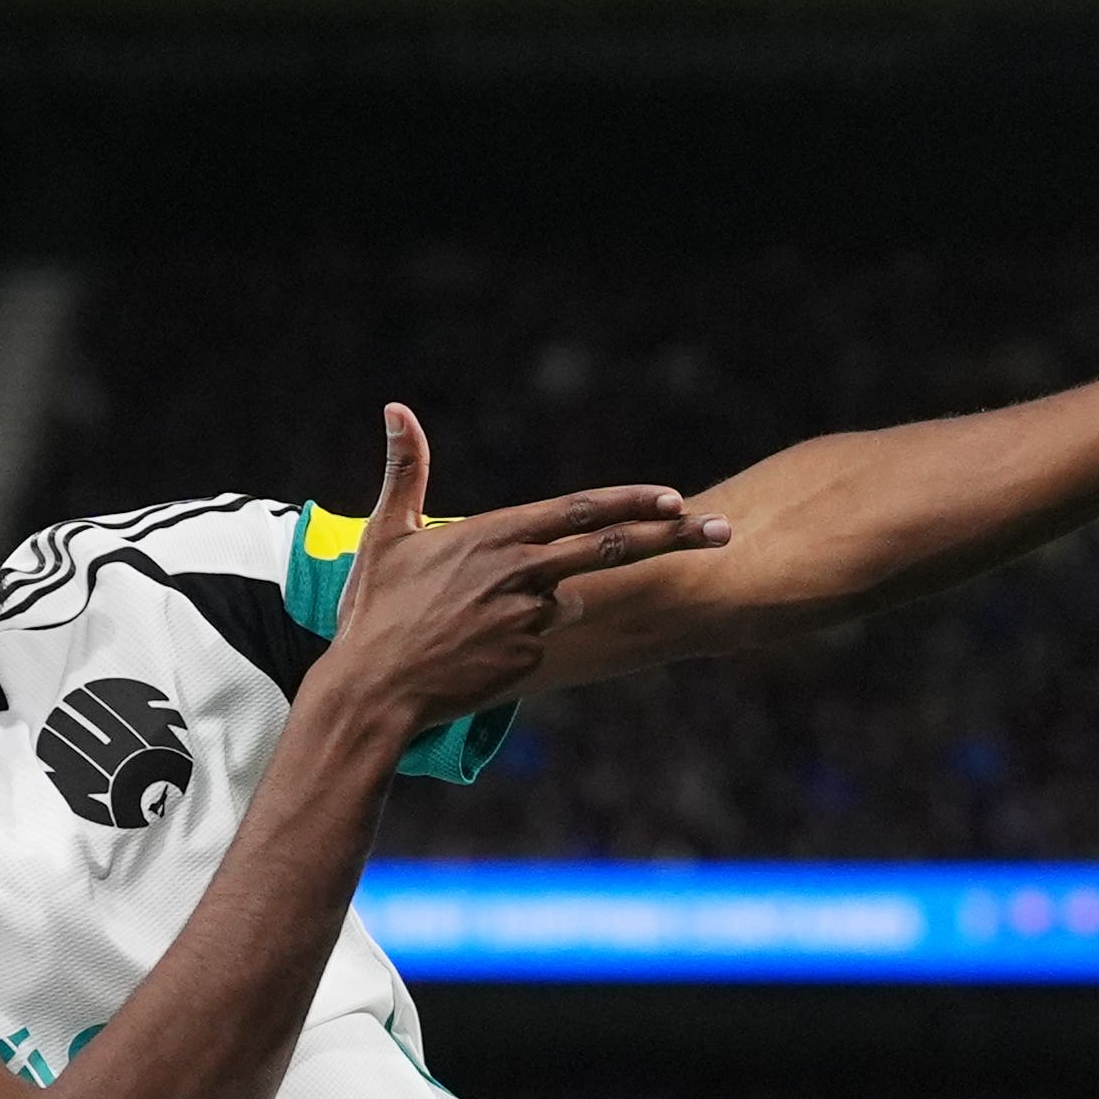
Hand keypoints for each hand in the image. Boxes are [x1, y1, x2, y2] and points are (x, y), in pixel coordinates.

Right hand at [318, 404, 729, 731]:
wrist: (375, 690)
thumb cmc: (375, 611)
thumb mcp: (386, 533)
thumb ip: (405, 469)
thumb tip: (395, 407)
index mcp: (497, 534)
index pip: (582, 509)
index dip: (633, 501)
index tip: (675, 497)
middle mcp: (525, 573)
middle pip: (615, 548)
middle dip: (676, 536)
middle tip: (724, 530)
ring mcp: (532, 620)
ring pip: (569, 600)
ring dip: (547, 602)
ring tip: (479, 621)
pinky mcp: (531, 660)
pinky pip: (545, 641)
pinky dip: (523, 639)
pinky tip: (478, 650)